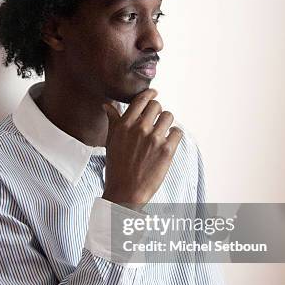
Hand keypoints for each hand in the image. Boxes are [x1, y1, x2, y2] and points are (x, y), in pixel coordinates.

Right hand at [101, 88, 182, 205]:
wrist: (126, 192)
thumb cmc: (116, 167)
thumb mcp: (111, 142)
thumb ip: (113, 121)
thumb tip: (107, 106)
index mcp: (124, 125)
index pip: (140, 100)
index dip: (150, 93)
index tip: (154, 92)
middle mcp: (139, 129)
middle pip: (156, 106)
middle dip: (157, 111)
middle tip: (156, 120)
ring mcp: (154, 139)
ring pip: (168, 116)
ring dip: (167, 122)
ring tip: (163, 131)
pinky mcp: (167, 150)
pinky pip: (178, 132)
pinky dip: (175, 135)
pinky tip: (169, 141)